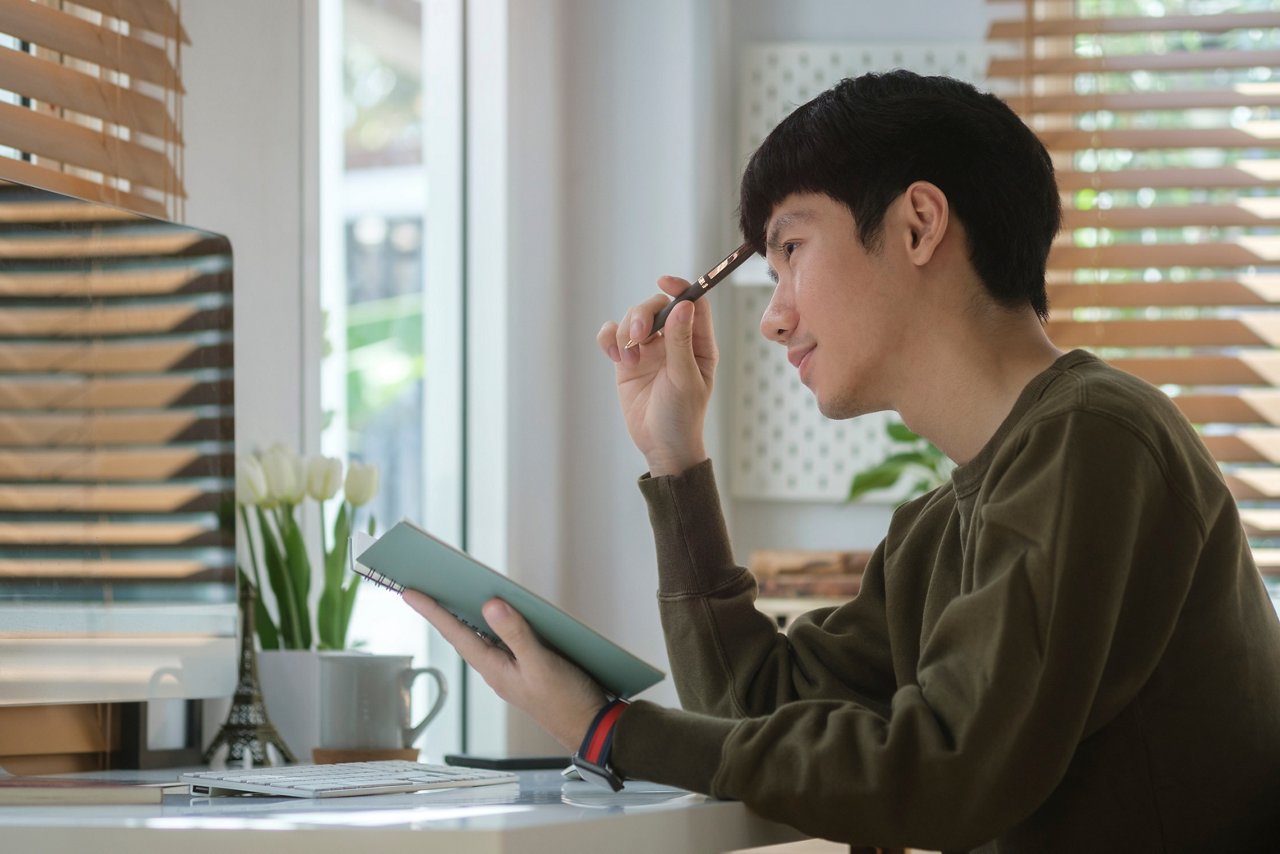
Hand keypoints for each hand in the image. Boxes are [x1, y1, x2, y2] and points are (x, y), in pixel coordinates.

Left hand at [402, 590, 608, 750]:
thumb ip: (516, 633)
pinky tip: (503, 610)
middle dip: (443, 610)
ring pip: (484, 636)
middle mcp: (497, 668)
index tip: (409, 592)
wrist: (590, 727)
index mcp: (494, 668)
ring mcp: (511, 669)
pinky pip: (505, 640)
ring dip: (470, 614)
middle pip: (464, 632)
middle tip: (424, 586)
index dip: (432, 611)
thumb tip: (490, 604)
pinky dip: (498, 623)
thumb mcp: (541, 664)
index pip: (456, 633)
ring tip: (454, 590)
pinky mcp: (527, 668)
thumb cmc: (566, 702)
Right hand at [596, 276, 717, 475]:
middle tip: (638, 336)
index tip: (664, 281)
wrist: (660, 446)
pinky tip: (614, 357)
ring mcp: (649, 349)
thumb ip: (681, 342)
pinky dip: (609, 340)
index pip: (693, 303)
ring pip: (633, 318)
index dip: (680, 287)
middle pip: (658, 305)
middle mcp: (674, 341)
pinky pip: (613, 335)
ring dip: (625, 332)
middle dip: (643, 315)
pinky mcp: (627, 360)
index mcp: (698, 343)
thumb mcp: (684, 379)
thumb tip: (683, 305)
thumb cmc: (682, 416)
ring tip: (628, 360)